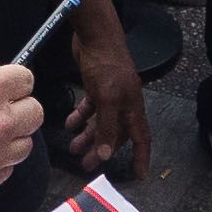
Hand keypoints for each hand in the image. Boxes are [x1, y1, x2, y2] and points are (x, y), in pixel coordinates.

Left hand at [64, 18, 149, 178]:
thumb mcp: (107, 98)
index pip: (142, 138)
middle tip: (86, 165)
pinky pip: (91, 107)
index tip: (139, 176)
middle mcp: (124, 103)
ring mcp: (111, 94)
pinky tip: (70, 123)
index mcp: (133, 107)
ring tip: (73, 148)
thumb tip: (106, 154)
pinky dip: (81, 116)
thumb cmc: (106, 65)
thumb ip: (107, 126)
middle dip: (102, 150)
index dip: (141, 157)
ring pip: (101, 122)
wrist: (96, 35)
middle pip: (116, 133)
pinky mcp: (97, 85)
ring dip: (88, 135)